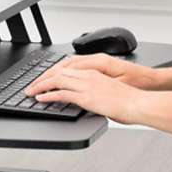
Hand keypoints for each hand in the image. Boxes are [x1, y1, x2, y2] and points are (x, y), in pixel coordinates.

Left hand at [28, 53, 156, 92]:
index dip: (53, 72)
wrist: (141, 103)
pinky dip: (48, 95)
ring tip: (30, 91)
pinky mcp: (86, 97)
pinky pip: (61, 93)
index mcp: (95, 72)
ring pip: (56, 80)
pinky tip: (40, 98)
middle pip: (58, 72)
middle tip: (31, 84)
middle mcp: (89, 75)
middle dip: (42, 78)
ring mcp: (87, 85)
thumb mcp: (111, 92)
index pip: (68, 68)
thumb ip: (98, 92)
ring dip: (40, 86)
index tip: (43, 78)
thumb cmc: (131, 99)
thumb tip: (92, 100)